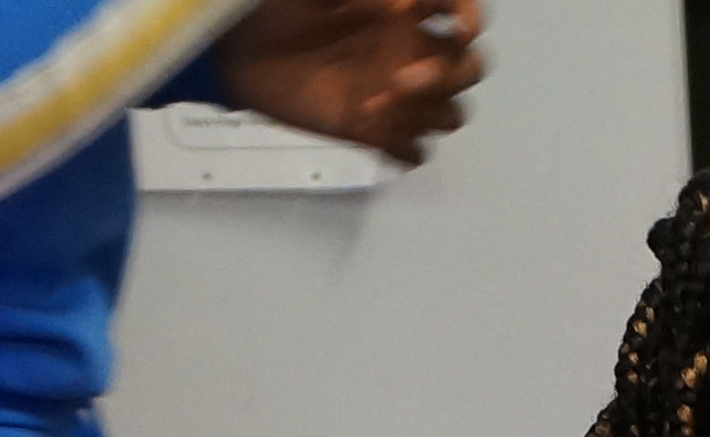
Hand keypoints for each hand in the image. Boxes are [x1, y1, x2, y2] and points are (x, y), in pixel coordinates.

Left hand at [212, 0, 480, 162]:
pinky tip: (372, 128)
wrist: (241, 47)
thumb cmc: (279, 7)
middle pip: (469, 69)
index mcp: (407, 10)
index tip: (456, 26)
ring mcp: (397, 95)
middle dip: (447, 75)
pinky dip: (403, 145)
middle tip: (403, 76)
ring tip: (376, 103)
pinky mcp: (376, 133)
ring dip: (426, 111)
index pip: (464, 12)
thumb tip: (404, 5)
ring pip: (450, 113)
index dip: (469, 18)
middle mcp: (410, 51)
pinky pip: (414, 150)